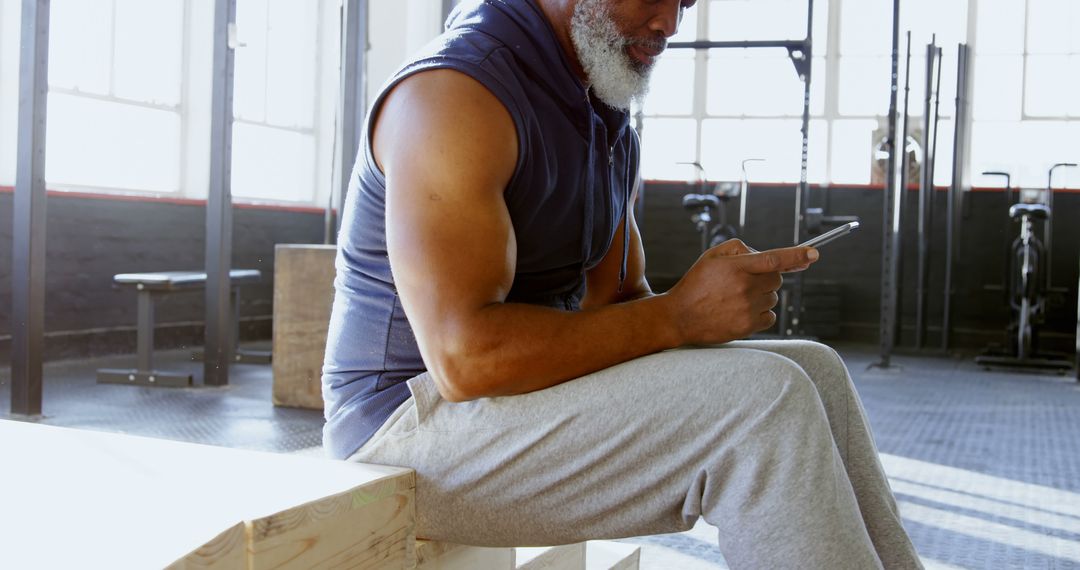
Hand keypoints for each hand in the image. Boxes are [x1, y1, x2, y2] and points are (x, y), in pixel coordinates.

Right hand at [666, 239, 818, 343]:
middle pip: (776, 279)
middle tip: (746, 281)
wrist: (680, 317)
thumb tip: (762, 253)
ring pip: (773, 298)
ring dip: (762, 295)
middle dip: (767, 277)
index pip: (773, 259)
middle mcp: (745, 288)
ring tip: (736, 298)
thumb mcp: (712, 256)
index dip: (796, 255)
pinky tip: (742, 311)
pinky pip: (770, 316)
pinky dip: (762, 313)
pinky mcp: (748, 326)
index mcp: (737, 268)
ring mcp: (747, 309)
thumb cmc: (697, 283)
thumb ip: (739, 248)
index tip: (814, 254)